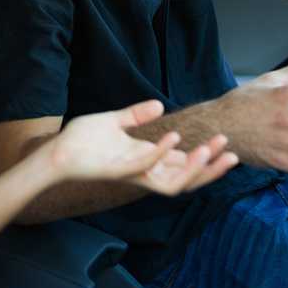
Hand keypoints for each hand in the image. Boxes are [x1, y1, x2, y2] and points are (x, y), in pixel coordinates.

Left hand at [46, 100, 238, 195]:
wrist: (56, 151)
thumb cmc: (82, 141)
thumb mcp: (113, 122)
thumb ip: (136, 115)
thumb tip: (159, 104)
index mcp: (147, 161)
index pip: (185, 167)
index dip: (208, 160)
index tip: (226, 145)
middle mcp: (144, 172)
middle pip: (187, 180)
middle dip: (211, 168)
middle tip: (231, 152)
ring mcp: (132, 174)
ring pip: (173, 182)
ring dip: (193, 168)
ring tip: (209, 149)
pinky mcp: (118, 171)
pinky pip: (145, 167)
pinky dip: (161, 153)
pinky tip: (174, 137)